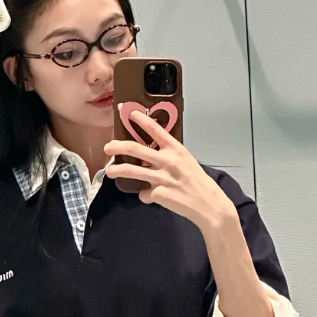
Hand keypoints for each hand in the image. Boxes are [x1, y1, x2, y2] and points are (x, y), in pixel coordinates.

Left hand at [104, 109, 235, 228]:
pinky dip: (145, 196)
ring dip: (117, 170)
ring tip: (109, 171)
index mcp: (176, 149)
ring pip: (131, 171)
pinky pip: (144, 194)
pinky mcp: (158, 194)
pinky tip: (152, 197)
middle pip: (135, 148)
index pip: (154, 128)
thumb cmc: (198, 182)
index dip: (139, 118)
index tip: (127, 111)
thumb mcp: (186, 162)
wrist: (208, 205)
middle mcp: (168, 160)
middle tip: (108, 147)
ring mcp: (162, 178)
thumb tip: (149, 158)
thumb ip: (168, 156)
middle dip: (117, 146)